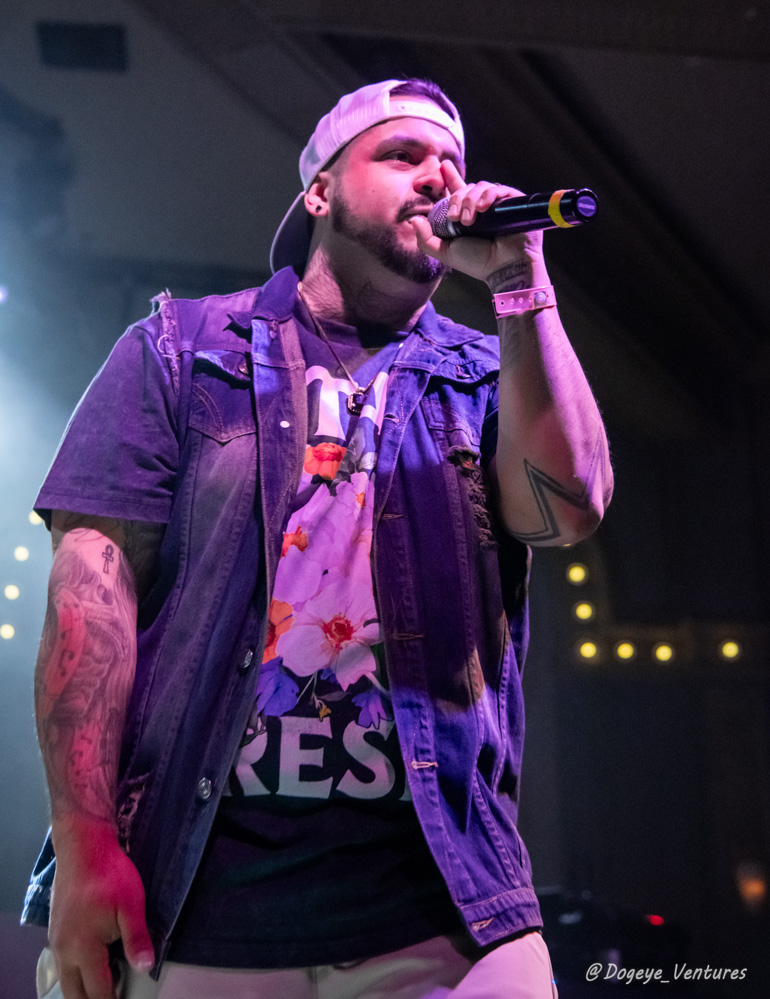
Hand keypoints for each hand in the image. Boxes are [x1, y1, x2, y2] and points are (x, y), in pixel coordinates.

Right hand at [48, 821, 153, 998]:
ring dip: (83, 987)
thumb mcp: (131, 905)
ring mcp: (56, 940)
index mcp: (83, 948)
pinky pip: (62, 962)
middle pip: (74, 992)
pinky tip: (93, 962)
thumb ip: (137, 939)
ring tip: (106, 982)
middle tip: (113, 995)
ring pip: (65, 978)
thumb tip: (146, 968)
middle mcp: (64, 950)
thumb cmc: (109, 873)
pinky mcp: (55, 929)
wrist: (83, 846)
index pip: (97, 990)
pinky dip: (76, 971)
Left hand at [408, 161, 545, 283]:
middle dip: (456, 200)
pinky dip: (487, 195)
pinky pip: (497, 189)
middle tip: (455, 217)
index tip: (442, 166)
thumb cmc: (477, 262)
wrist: (504, 268)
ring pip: (479, 187)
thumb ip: (425, 239)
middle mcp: (481, 209)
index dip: (449, 177)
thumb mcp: (445, 252)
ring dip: (470, 200)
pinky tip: (482, 208)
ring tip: (469, 220)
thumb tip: (413, 219)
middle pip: (465, 189)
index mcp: (466, 217)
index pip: (456, 191)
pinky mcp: (513, 202)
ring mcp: (497, 205)